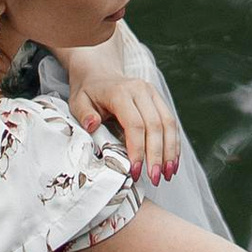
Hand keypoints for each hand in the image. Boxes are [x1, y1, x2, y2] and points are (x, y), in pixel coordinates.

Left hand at [68, 64, 182, 186]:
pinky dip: (174, 145)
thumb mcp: (78, 102)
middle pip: (156, 126)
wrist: (100, 72)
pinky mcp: (160, 100)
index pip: (135, 125)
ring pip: (169, 125)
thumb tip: (93, 125)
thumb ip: (84, 114)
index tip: (135, 171)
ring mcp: (153, 94)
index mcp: (121, 92)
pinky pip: (172, 123)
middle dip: (157, 156)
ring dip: (170, 152)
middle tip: (154, 179)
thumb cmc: (88, 92)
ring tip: (167, 174)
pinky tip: (172, 162)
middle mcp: (141, 90)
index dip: (137, 150)